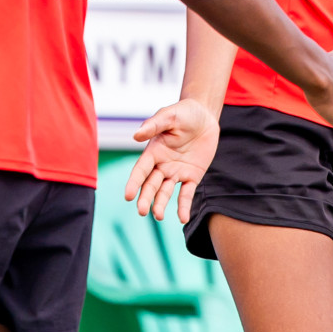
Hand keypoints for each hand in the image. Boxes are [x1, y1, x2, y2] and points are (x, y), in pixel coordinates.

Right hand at [125, 98, 220, 222]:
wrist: (205, 115)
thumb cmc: (184, 113)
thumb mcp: (170, 116)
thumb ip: (154, 125)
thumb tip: (136, 136)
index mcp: (153, 151)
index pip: (140, 170)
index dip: (134, 183)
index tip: (127, 196)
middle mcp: (162, 164)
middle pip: (151, 185)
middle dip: (145, 198)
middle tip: (142, 211)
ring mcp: (176, 172)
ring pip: (165, 192)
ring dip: (160, 204)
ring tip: (158, 216)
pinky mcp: (192, 176)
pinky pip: (186, 194)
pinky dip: (183, 206)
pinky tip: (182, 218)